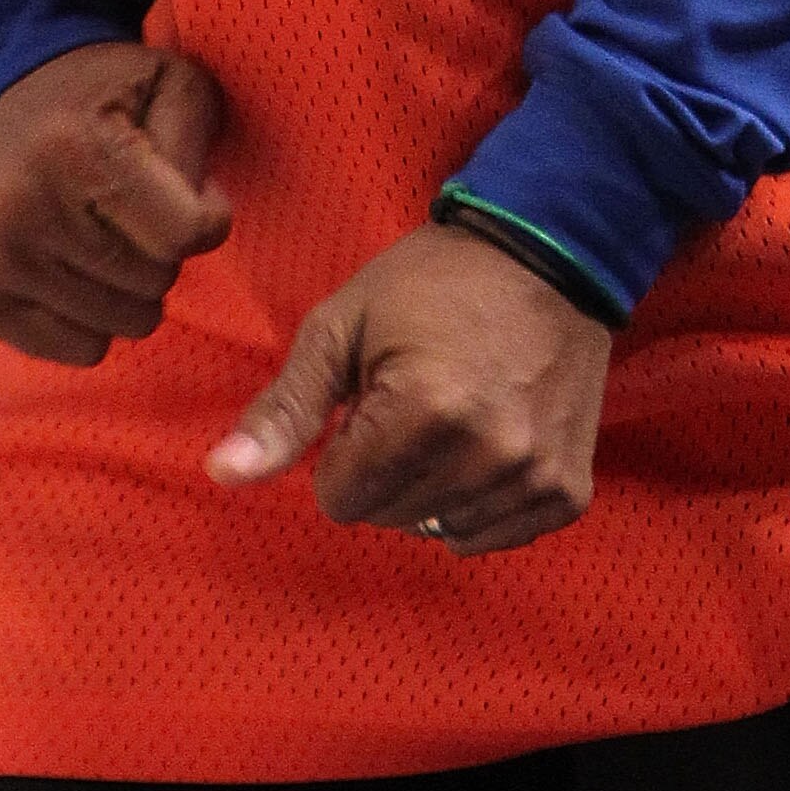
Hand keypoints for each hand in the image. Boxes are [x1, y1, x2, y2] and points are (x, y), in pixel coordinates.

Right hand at [0, 42, 230, 363]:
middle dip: (162, 252)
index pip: (185, 234)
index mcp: (75, 149)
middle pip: (155, 282)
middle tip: (132, 209)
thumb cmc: (104, 99)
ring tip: (101, 233)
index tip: (188, 192)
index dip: (206, 217)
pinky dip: (93, 319)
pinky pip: (81, 349)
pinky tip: (73, 266)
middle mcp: (22, 206)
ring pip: (121, 325)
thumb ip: (197, 145)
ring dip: (129, 289)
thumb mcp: (170, 84)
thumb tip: (202, 219)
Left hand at [206, 223, 610, 550]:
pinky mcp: (568, 490)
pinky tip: (487, 446)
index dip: (341, 450)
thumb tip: (220, 475)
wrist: (548, 253)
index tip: (370, 399)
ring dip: (430, 487)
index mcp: (423, 412)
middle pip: (388, 518)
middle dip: (383, 470)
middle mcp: (487, 455)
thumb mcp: (341, 326)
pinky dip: (478, 505)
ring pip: (438, 531)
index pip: (339, 499)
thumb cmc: (431, 283)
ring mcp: (535, 477)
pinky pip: (494, 536)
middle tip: (413, 401)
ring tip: (454, 416)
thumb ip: (284, 409)